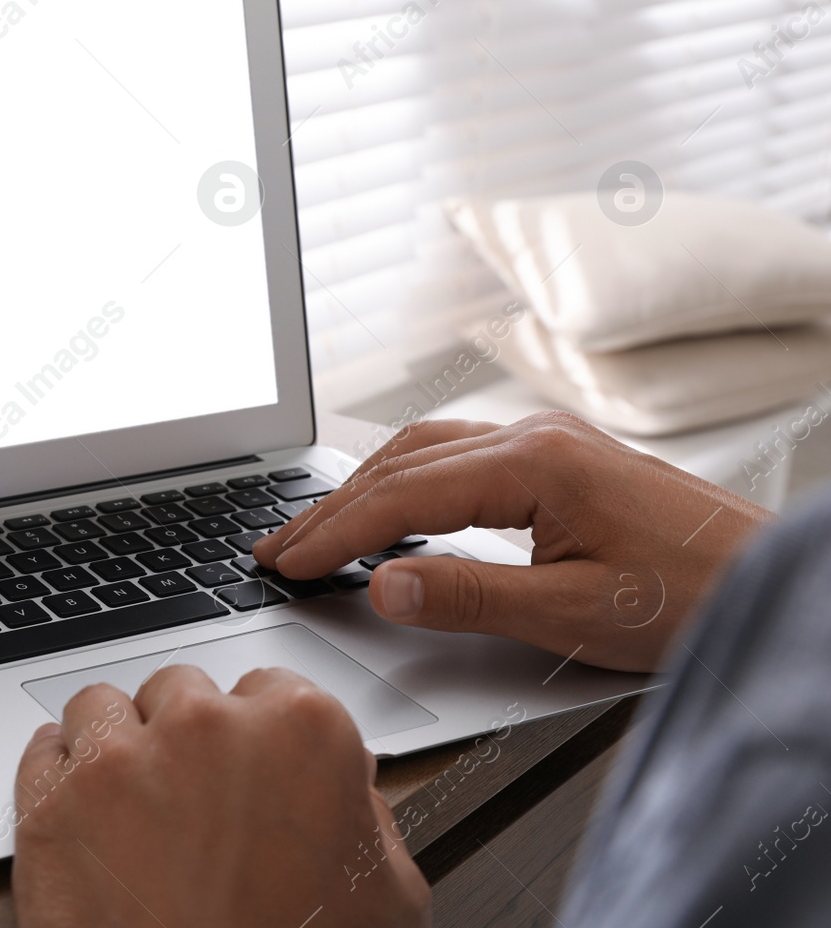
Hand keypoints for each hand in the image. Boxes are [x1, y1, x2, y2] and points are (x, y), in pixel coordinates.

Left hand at [11, 666, 429, 927]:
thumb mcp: (388, 894)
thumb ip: (367, 813)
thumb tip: (347, 787)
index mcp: (300, 731)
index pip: (268, 688)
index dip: (256, 737)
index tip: (246, 767)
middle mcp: (206, 727)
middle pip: (180, 692)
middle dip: (183, 738)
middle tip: (191, 806)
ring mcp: (119, 763)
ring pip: (102, 709)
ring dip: (114, 748)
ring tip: (131, 811)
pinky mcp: (51, 806)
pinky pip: (41, 752)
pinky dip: (57, 777)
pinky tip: (84, 816)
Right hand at [252, 412, 773, 671]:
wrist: (774, 579)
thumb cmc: (694, 597)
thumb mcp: (575, 613)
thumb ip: (469, 597)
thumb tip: (380, 586)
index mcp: (533, 463)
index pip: (402, 495)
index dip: (335, 533)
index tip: (286, 563)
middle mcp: (535, 437)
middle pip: (402, 460)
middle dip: (331, 505)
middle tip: (276, 546)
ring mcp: (549, 442)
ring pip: (426, 449)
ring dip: (364, 487)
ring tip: (317, 528)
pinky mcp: (561, 460)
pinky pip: (457, 457)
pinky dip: (405, 482)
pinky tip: (393, 509)